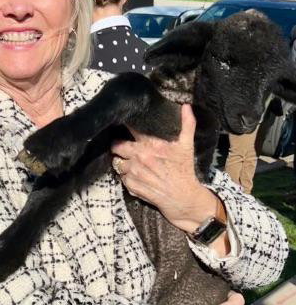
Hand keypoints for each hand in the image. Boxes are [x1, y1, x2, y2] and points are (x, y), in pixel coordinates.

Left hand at [110, 103, 217, 233]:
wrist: (183, 198)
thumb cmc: (184, 171)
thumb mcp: (187, 146)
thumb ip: (187, 124)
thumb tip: (186, 106)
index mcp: (152, 144)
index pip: (131, 129)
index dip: (126, 125)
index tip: (124, 124)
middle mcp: (140, 156)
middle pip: (117, 146)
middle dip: (119, 146)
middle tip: (124, 146)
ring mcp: (134, 172)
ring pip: (117, 162)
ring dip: (122, 162)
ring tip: (131, 162)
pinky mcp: (131, 185)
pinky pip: (121, 177)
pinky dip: (126, 176)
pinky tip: (135, 175)